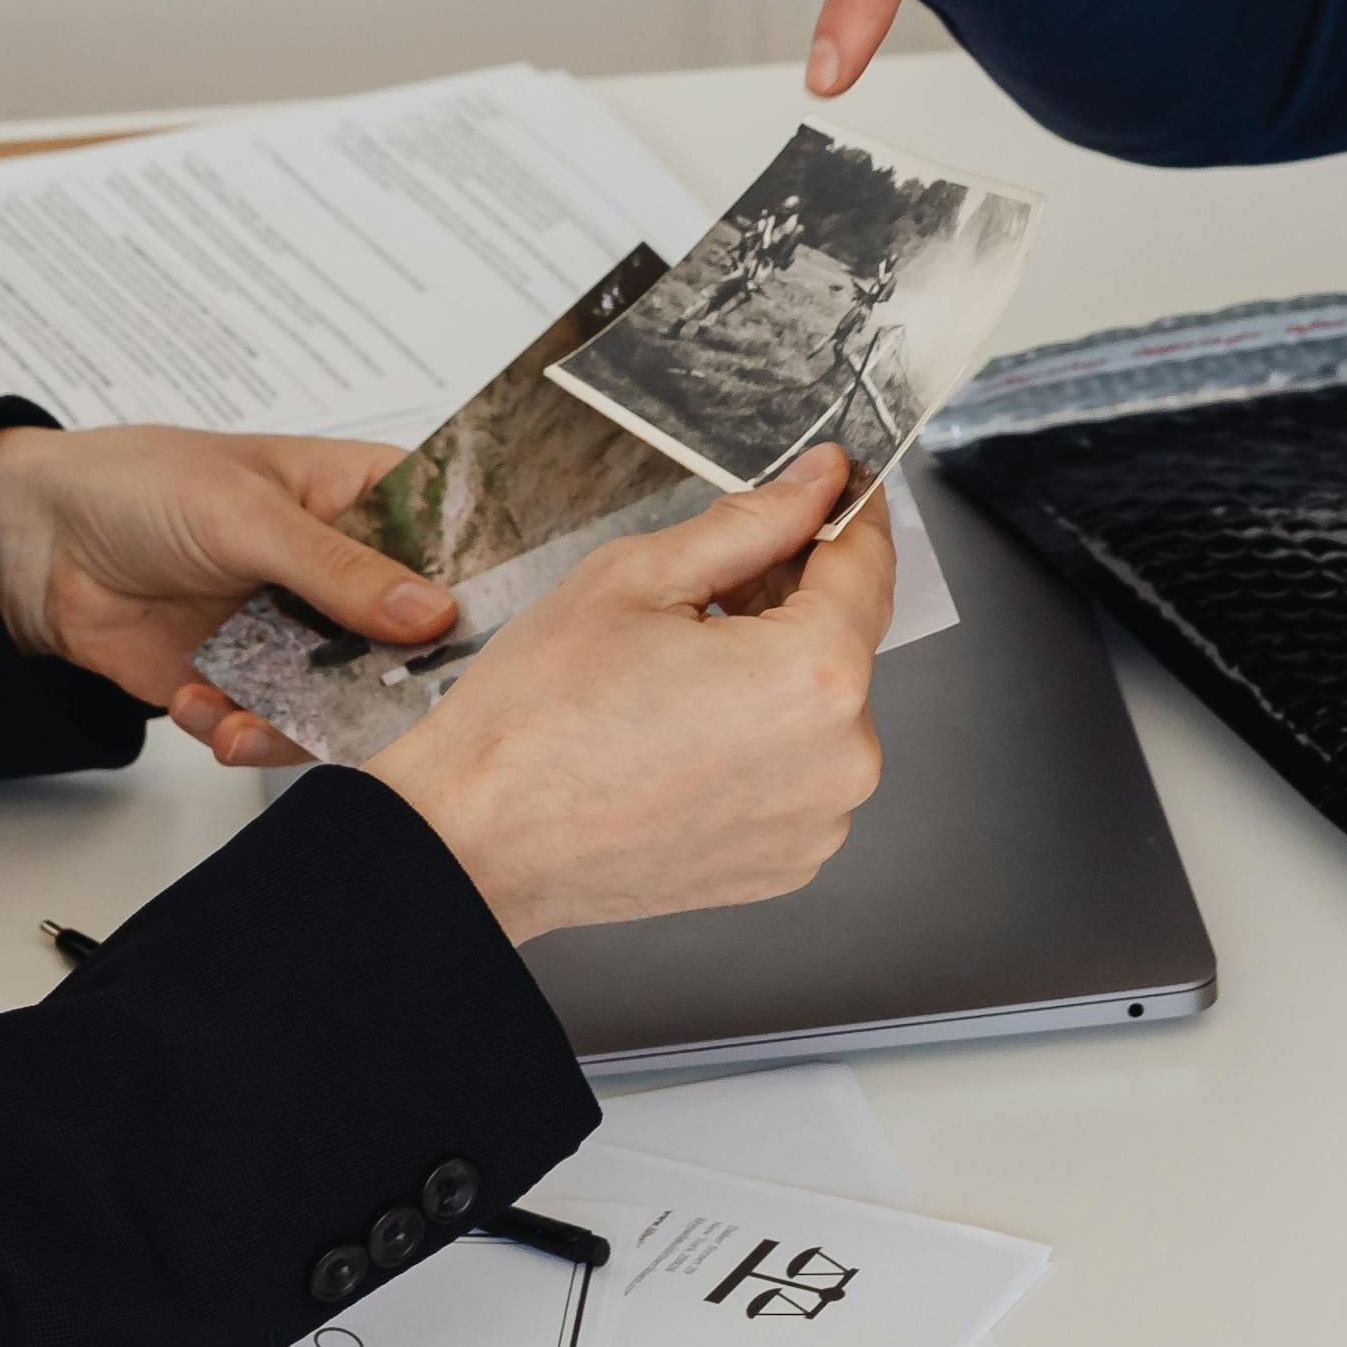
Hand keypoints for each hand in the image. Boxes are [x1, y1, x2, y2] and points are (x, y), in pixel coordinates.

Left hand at [0, 422, 453, 772]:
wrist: (36, 545)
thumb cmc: (142, 484)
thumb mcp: (246, 515)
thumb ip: (338, 569)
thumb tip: (432, 612)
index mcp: (363, 498)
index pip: (453, 545)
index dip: (474, 594)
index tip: (473, 642)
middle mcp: (345, 571)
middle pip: (413, 642)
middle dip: (387, 686)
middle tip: (363, 713)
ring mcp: (301, 631)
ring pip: (349, 701)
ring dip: (300, 726)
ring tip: (243, 725)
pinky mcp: (254, 680)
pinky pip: (278, 728)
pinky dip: (241, 731)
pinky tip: (199, 704)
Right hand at [373, 454, 894, 939]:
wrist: (479, 841)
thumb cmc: (536, 721)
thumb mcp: (638, 578)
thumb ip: (750, 523)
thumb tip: (816, 485)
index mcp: (813, 677)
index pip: (867, 566)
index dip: (847, 512)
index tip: (832, 485)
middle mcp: (839, 760)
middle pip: (846, 639)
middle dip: (793, 595)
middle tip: (713, 577)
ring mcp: (817, 822)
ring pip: (821, 708)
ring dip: (775, 670)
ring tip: (680, 665)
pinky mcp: (787, 862)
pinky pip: (798, 771)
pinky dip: (761, 738)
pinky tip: (685, 726)